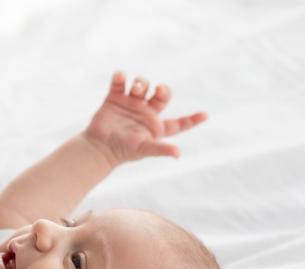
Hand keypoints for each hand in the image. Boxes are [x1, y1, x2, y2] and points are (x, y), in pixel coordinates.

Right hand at [82, 72, 207, 164]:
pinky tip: (120, 77)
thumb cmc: (122, 151)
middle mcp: (145, 113)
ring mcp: (130, 104)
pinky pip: (118, 82)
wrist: (99, 146)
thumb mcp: (143, 149)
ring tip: (134, 89)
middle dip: (163, 89)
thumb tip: (178, 154)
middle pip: (161, 95)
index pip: (178, 124)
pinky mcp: (114, 98)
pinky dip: (119, 77)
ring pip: (141, 85)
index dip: (191, 120)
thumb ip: (160, 149)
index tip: (205, 115)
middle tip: (158, 89)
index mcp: (155, 126)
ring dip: (140, 83)